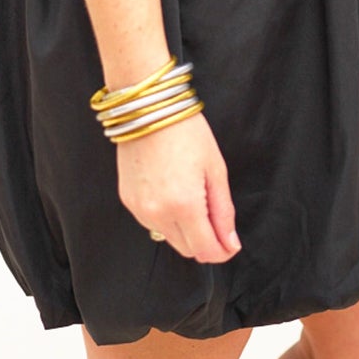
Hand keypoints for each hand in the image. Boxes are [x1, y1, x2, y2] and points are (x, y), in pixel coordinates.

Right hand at [116, 113, 240, 262]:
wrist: (148, 108)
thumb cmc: (185, 131)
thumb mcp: (216, 169)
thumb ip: (223, 212)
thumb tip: (230, 244)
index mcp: (184, 206)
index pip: (206, 251)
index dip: (223, 251)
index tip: (230, 242)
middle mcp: (158, 214)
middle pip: (187, 250)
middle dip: (205, 241)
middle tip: (214, 215)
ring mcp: (139, 209)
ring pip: (169, 238)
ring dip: (185, 230)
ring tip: (192, 195)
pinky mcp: (128, 201)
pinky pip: (152, 223)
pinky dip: (166, 217)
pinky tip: (173, 191)